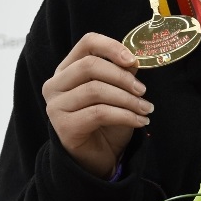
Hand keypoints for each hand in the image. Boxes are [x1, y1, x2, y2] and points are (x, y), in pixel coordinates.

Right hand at [42, 32, 151, 178]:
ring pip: (95, 90)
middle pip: (90, 66)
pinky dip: (124, 115)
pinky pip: (99, 113)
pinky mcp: (63, 126)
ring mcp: (55, 106)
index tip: (133, 60)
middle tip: (143, 90)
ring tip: (145, 108)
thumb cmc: (106, 121)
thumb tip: (134, 59)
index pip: (86, 43)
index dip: (111, 47)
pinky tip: (139, 121)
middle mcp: (55, 85)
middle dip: (122, 77)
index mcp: (66, 69)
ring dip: (127, 99)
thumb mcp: (117, 92)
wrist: (97, 157)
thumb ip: (121, 73)